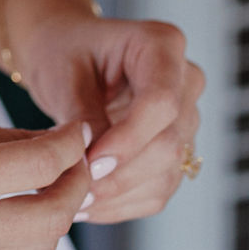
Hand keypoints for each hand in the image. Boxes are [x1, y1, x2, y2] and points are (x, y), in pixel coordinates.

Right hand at [0, 112, 91, 249]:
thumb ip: (3, 141)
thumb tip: (60, 148)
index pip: (41, 166)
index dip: (71, 143)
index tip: (78, 131)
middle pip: (51, 218)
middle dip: (74, 186)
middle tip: (73, 163)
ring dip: (51, 220)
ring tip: (43, 190)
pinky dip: (24, 246)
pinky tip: (12, 218)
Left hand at [16, 11, 204, 223]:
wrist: (63, 53)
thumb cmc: (62, 50)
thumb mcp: (63, 73)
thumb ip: (83, 116)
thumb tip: (95, 166)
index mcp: (162, 45)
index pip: (162, 102)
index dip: (129, 139)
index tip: (90, 163)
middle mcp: (185, 82)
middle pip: (169, 143)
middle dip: (121, 173)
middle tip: (75, 191)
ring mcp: (186, 119)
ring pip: (167, 174)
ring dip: (119, 194)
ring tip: (74, 202)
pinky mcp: (175, 151)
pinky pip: (159, 189)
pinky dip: (123, 203)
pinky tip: (89, 204)